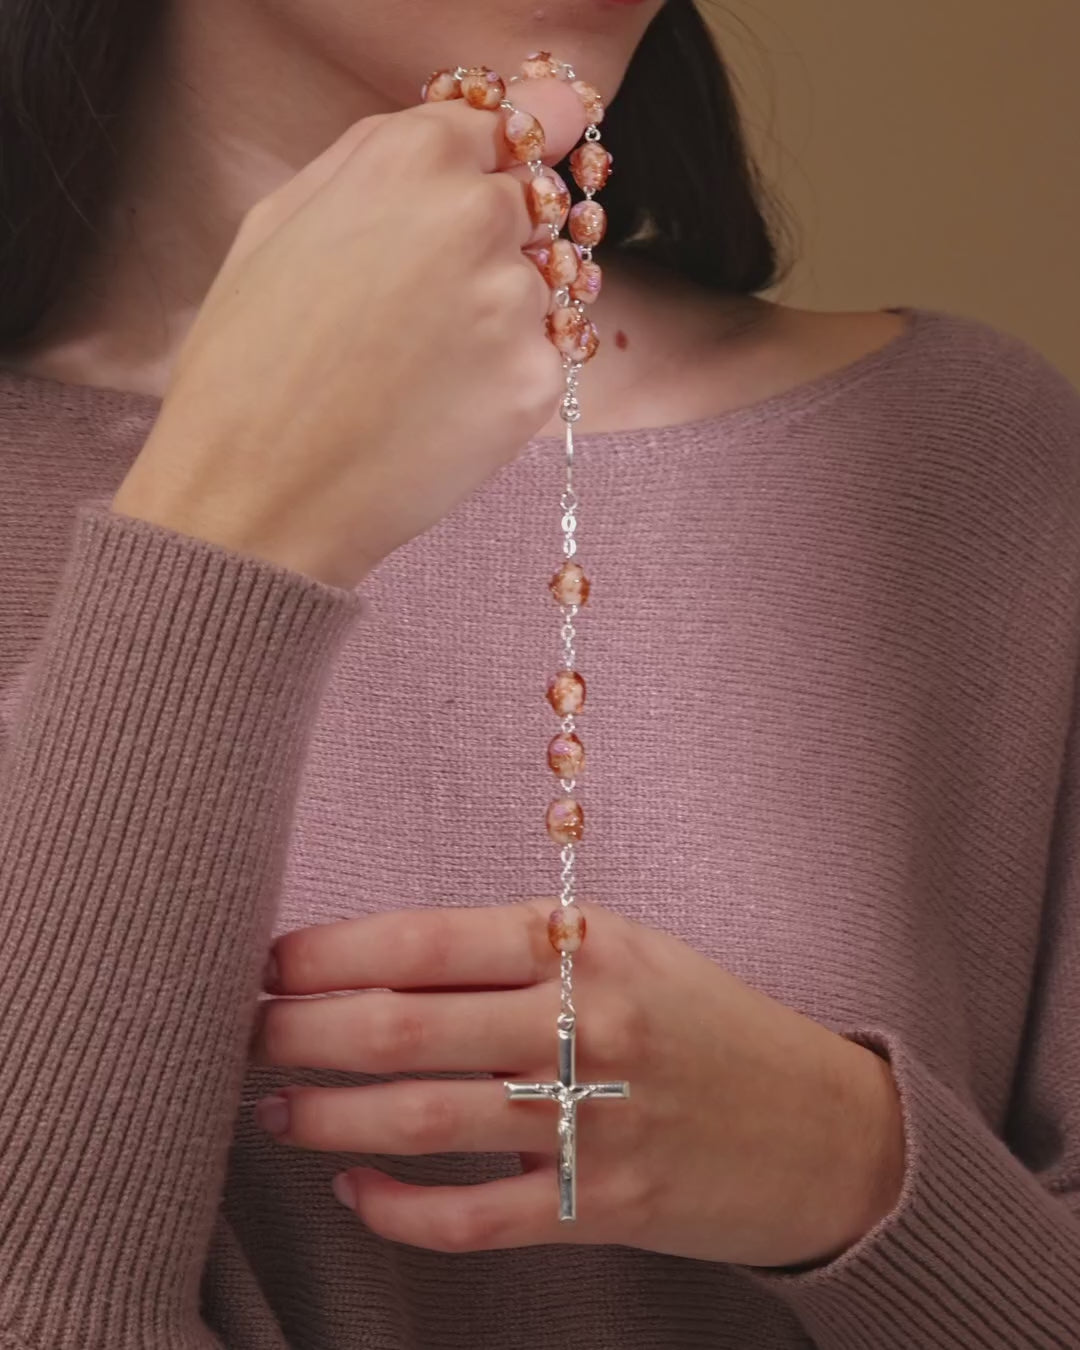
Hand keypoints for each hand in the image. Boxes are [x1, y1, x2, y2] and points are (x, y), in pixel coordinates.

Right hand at [112, 74, 588, 589]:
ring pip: (543, 287)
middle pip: (531, 205)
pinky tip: (439, 407)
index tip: (498, 178)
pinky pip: (544, 359)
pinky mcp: (537, 384)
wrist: (257, 491)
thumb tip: (464, 127)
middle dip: (492, 241)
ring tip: (419, 367)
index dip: (499, 158)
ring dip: (499, 314)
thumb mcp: (282, 218)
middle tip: (423, 306)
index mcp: (413, 157)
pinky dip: (503, 378)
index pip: (511, 125)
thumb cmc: (250, 359)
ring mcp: (516, 305)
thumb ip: (379, 158)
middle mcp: (479, 217)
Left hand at [249, 900, 905, 1264]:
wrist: (823, 1127)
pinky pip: (473, 1217)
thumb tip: (381, 959)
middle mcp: (585, 1022)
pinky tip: (355, 1188)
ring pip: (422, 1120)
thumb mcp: (624, 951)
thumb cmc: (703, 1020)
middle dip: (299, 1030)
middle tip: (241, 1032)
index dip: (328, 953)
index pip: (424, 940)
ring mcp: (596, 1119)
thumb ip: (517, 949)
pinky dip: (398, 1207)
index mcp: (585, 942)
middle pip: (403, 1028)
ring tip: (269, 1108)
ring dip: (326, 1116)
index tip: (267, 961)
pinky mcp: (603, 1205)